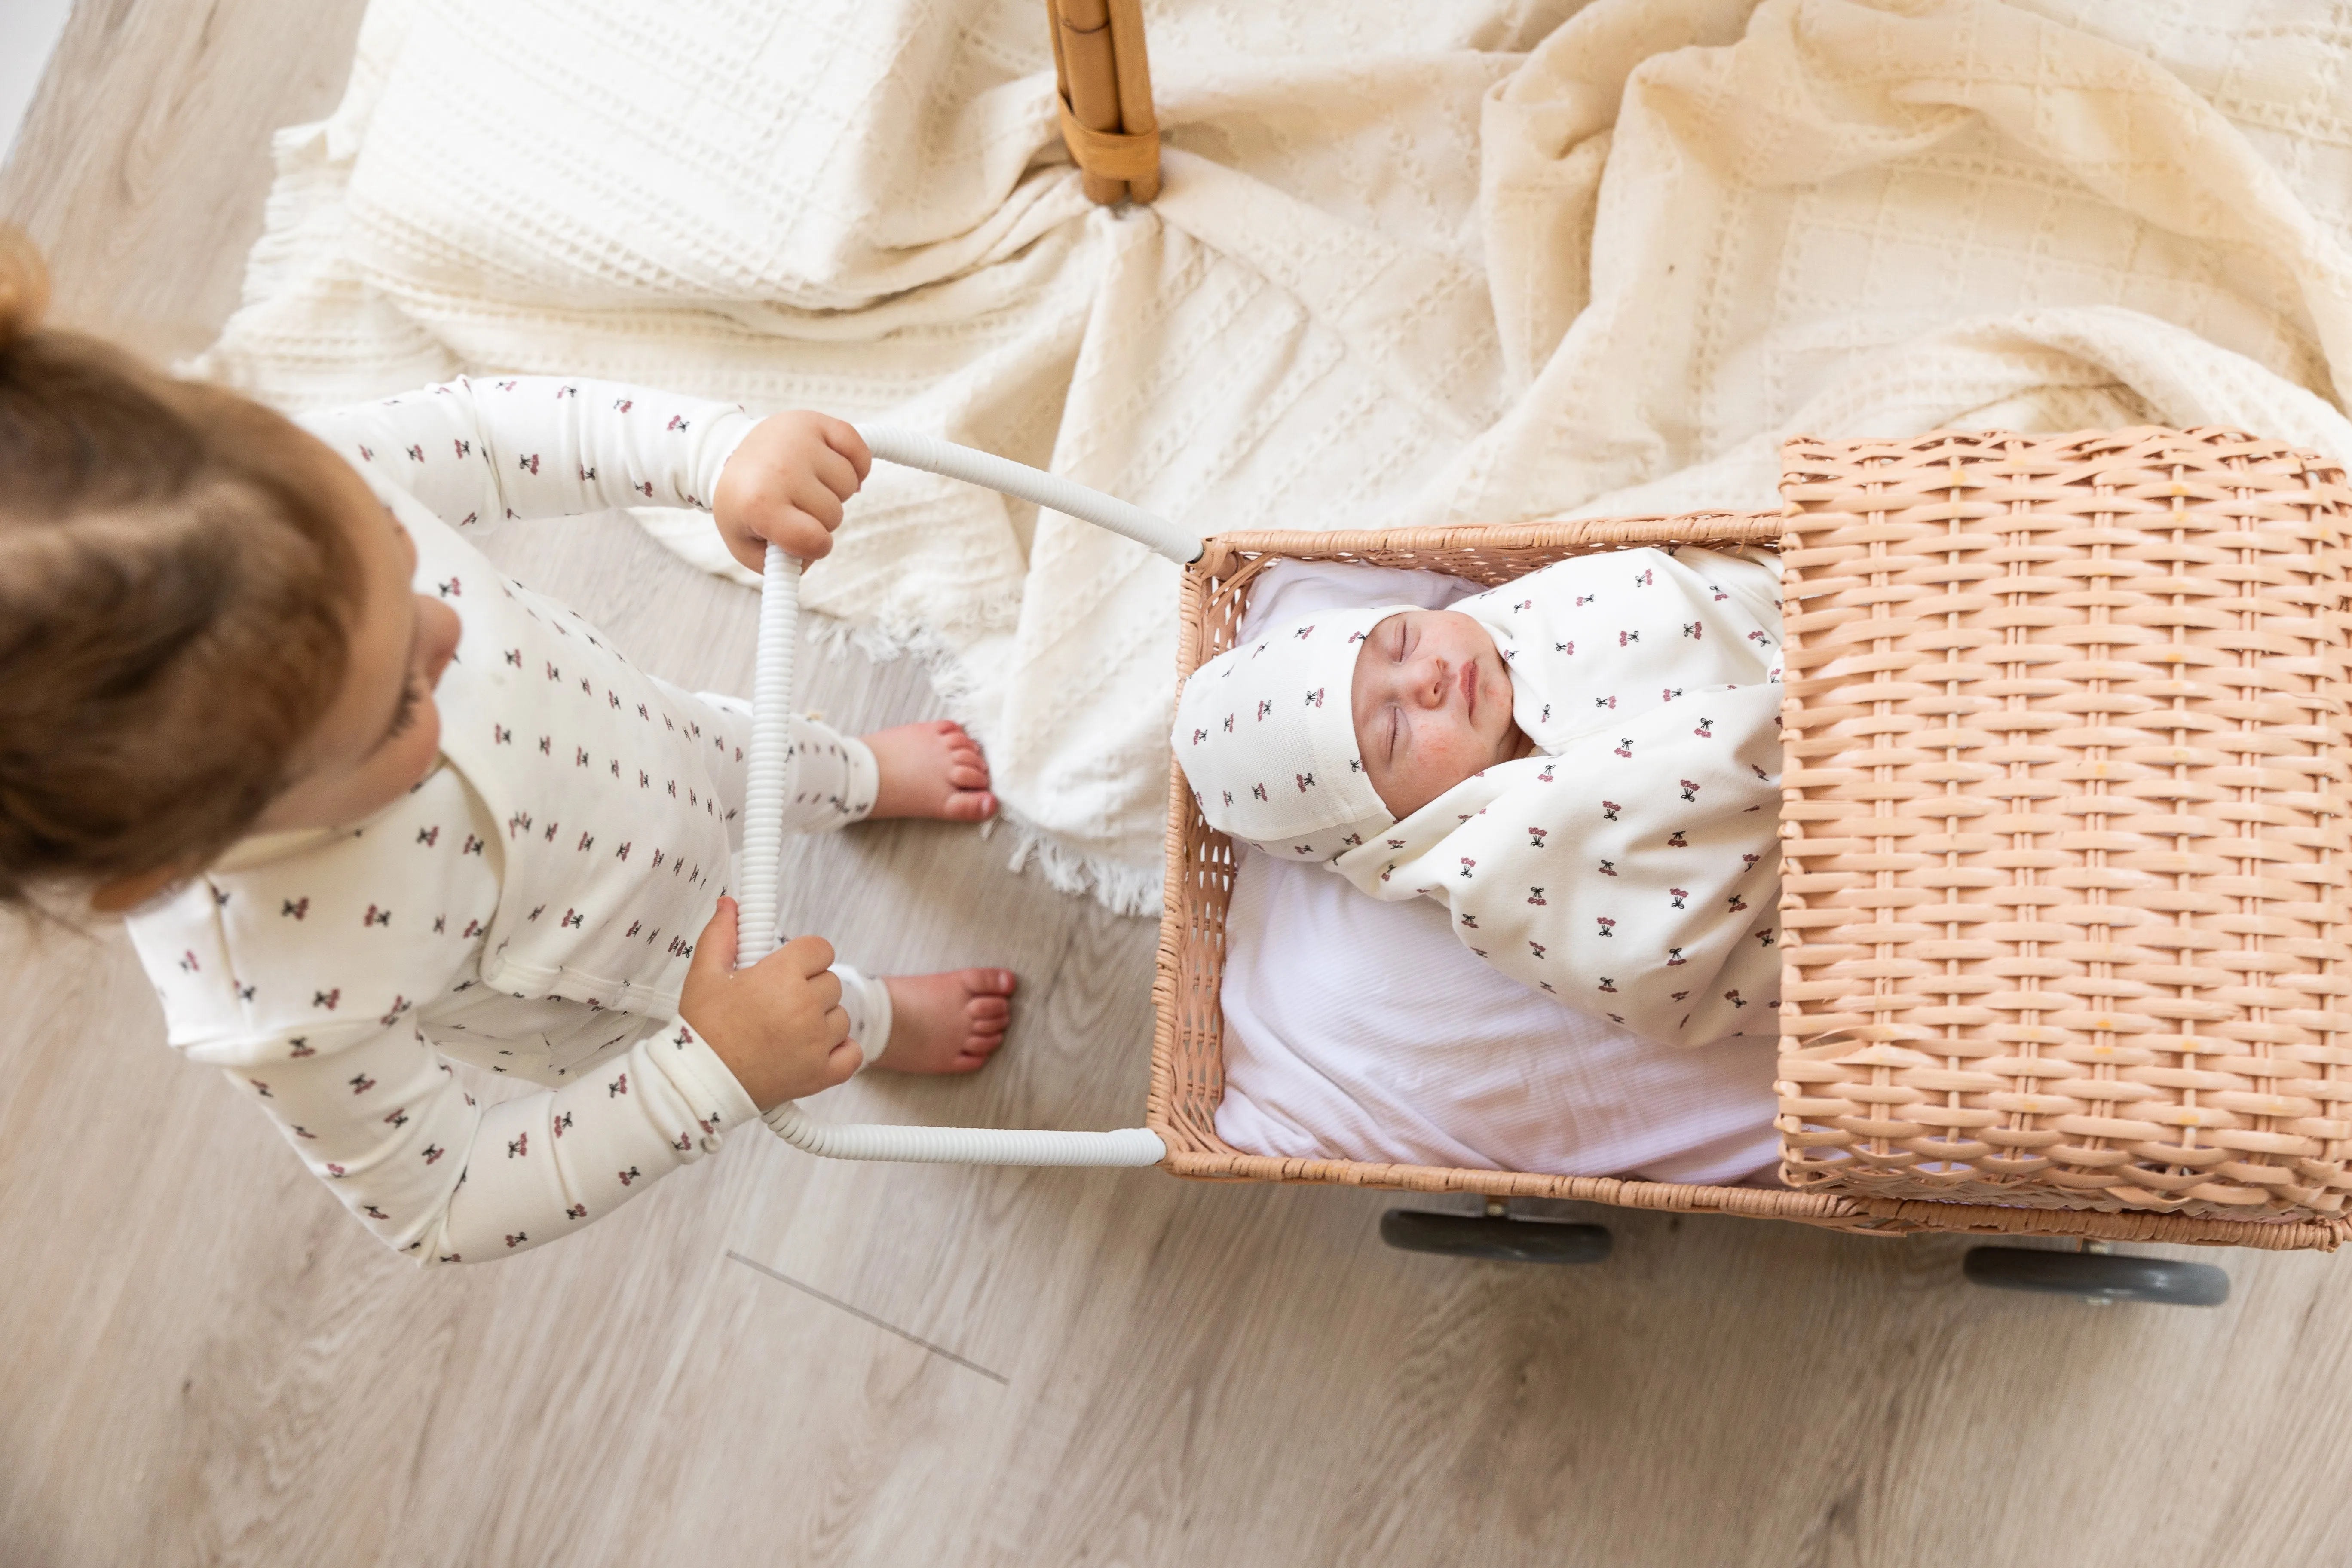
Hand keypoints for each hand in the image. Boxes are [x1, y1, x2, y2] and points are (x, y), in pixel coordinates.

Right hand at [679, 899, 861, 1110]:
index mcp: (782, 976)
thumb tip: (730, 905)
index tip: (790, 967)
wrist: (700, 1083)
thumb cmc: (703, 1028)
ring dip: (821, 1019)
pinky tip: (814, 1049)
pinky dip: (840, 1051)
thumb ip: (721, 934)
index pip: (821, 949)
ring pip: (840, 1017)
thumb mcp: (704, 974)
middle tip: (779, 1001)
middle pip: (830, 982)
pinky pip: (853, 1053)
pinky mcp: (822, 1074)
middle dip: (809, 987)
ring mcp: (817, 1043)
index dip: (806, 956)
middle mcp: (806, 1007)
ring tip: (788, 1028)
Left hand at [712, 411, 870, 571]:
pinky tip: (832, 468)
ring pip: (849, 484)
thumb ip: (778, 568)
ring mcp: (799, 441)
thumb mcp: (746, 544)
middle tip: (796, 506)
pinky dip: (856, 464)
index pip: (815, 540)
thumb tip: (812, 557)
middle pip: (834, 514)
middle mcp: (781, 469)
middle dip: (820, 518)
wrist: (725, 453)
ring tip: (807, 484)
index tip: (804, 540)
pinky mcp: (815, 421)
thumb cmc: (743, 502)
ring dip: (834, 491)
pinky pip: (860, 451)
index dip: (815, 548)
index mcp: (760, 503)